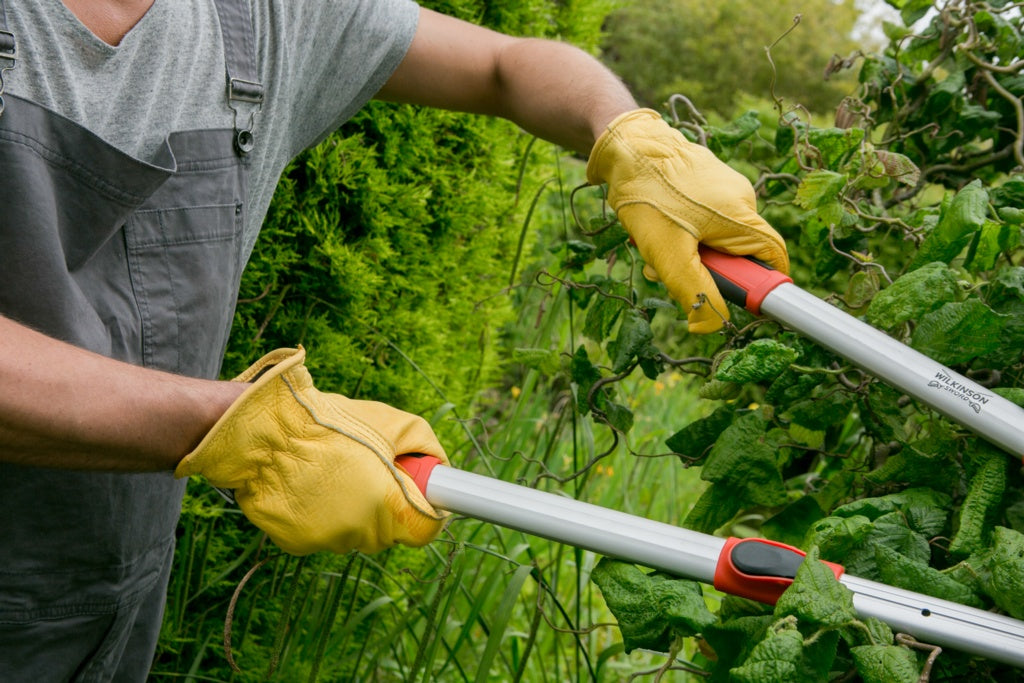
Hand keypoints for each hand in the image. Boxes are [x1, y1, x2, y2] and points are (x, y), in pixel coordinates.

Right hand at [176, 347, 447, 554]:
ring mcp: (326, 541)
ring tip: (332, 469)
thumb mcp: (391, 422)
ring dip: (352, 507)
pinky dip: (321, 513)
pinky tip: (309, 483)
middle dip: (386, 502)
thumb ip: (425, 447)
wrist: (262, 433)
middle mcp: (359, 533)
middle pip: (389, 531)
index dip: (427, 508)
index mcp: (388, 507)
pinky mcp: (296, 544)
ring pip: (354, 531)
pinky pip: (322, 532)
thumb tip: (438, 467)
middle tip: (368, 467)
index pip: (426, 530)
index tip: (421, 492)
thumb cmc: (329, 423)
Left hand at [587, 109, 788, 332]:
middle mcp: (740, 199)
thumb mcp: (668, 254)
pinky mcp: (705, 181)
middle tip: (666, 268)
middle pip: (735, 253)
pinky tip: (655, 225)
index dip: (759, 286)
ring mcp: (723, 188)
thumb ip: (694, 293)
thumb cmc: (648, 196)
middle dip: (702, 269)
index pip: (772, 259)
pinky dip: (678, 231)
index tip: (733, 299)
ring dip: (683, 252)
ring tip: (653, 242)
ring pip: (712, 239)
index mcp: (741, 216)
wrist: (625, 145)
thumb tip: (709, 328)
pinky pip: (700, 220)